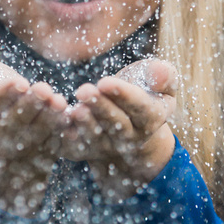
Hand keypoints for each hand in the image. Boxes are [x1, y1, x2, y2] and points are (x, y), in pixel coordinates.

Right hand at [0, 54, 68, 214]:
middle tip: (43, 89)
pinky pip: (50, 145)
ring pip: (33, 137)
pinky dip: (59, 131)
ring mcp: (16, 153)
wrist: (7, 121)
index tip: (21, 82)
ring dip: (48, 119)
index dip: (3, 96)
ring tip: (59, 101)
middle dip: (29, 107)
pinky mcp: (38, 156)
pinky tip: (67, 116)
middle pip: (11, 125)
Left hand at [62, 58, 176, 200]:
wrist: (131, 121)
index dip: (123, 95)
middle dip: (100, 107)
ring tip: (73, 109)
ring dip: (84, 125)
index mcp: (151, 117)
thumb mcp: (163, 82)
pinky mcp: (88, 151)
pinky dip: (68, 137)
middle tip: (83, 90)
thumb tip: (159, 72)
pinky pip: (77, 148)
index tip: (105, 82)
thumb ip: (165, 75)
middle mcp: (132, 137)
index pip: (140, 107)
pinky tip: (59, 121)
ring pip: (97, 139)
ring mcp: (110, 147)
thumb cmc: (146, 91)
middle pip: (117, 124)